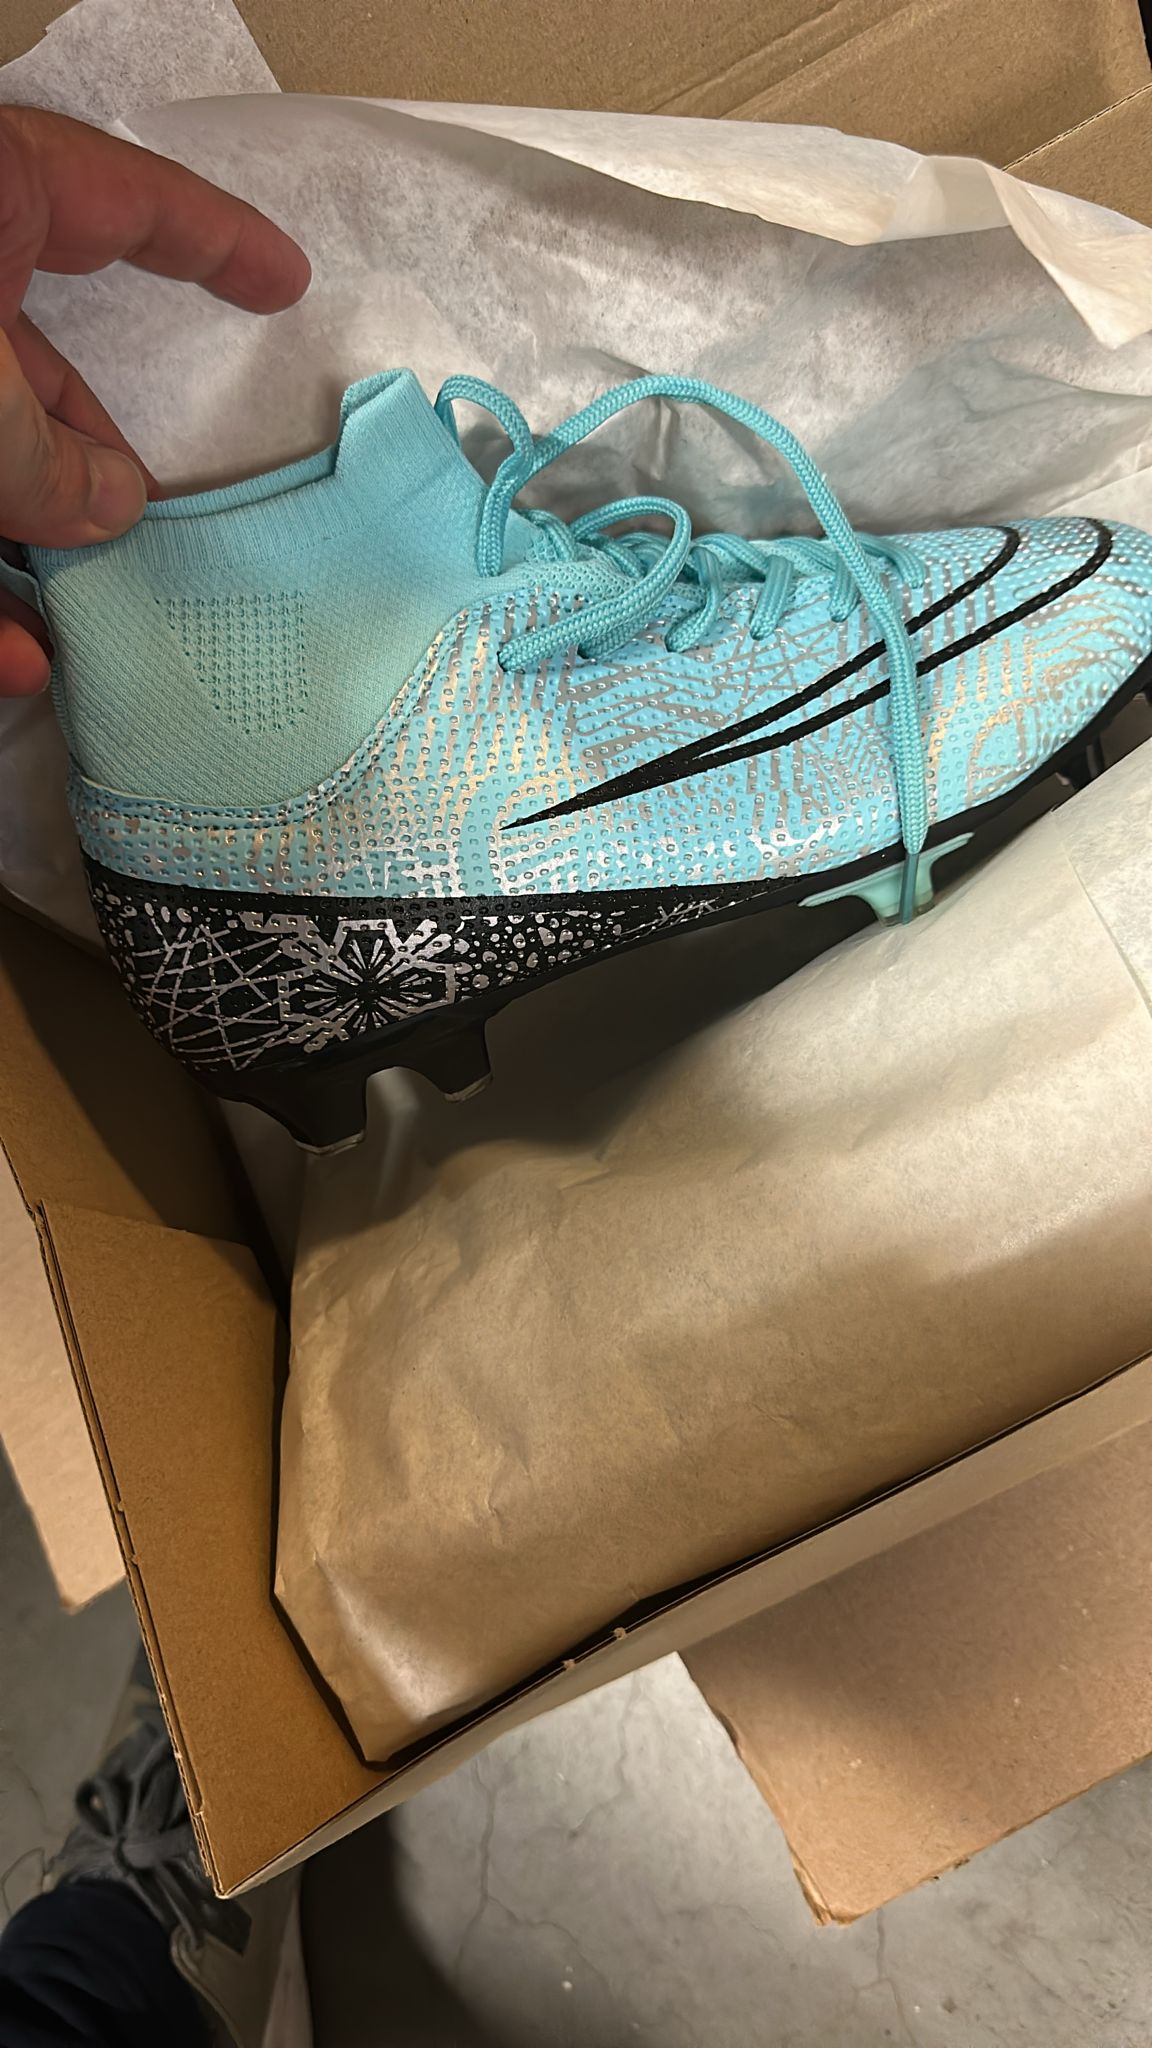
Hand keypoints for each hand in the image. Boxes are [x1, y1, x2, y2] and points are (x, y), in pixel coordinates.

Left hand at [0, 105, 309, 694]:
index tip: (283, 282)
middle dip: (96, 466)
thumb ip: (53, 462)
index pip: (122, 196)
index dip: (215, 242)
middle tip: (151, 522)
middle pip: (41, 372)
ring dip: (36, 560)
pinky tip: (16, 657)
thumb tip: (106, 507)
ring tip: (85, 628)